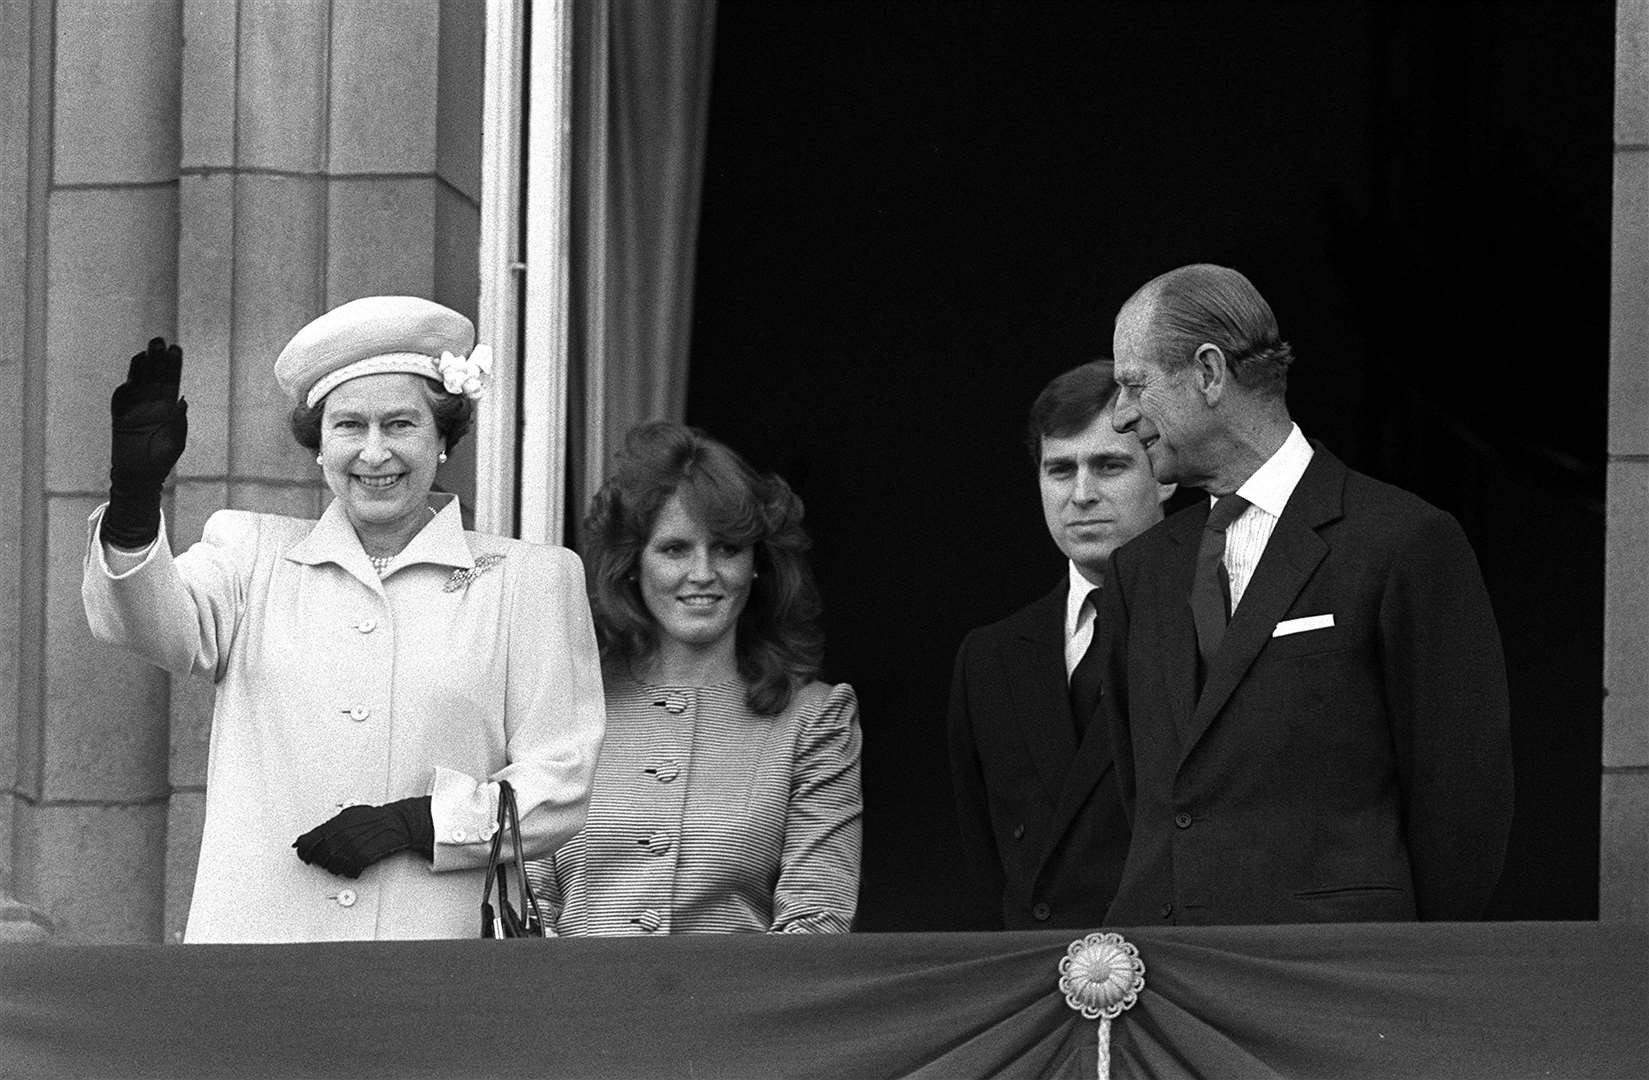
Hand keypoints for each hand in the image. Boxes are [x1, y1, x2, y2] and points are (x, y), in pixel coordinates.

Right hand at [110, 337, 187, 488]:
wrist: (140, 475)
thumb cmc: (162, 459)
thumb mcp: (176, 441)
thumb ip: (179, 421)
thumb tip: (181, 400)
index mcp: (169, 406)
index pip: (172, 380)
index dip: (173, 365)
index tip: (176, 349)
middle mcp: (152, 402)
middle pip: (154, 375)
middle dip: (157, 359)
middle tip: (159, 341)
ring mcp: (134, 406)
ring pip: (138, 381)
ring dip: (141, 365)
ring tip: (146, 350)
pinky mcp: (119, 414)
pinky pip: (123, 396)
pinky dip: (127, 385)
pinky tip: (132, 375)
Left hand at [292, 796, 433, 878]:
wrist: (397, 822)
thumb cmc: (375, 818)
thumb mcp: (349, 814)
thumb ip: (329, 826)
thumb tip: (308, 836)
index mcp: (335, 824)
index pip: (309, 841)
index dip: (304, 851)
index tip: (303, 855)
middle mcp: (341, 835)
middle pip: (320, 856)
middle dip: (320, 860)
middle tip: (323, 860)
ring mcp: (352, 847)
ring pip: (333, 866)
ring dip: (334, 867)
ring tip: (340, 864)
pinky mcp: (363, 857)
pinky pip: (349, 870)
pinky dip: (349, 871)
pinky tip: (352, 867)